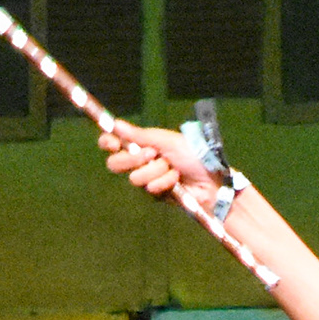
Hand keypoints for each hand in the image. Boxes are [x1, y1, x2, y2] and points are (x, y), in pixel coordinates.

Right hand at [97, 115, 218, 213]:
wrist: (211, 180)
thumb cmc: (193, 155)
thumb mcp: (167, 141)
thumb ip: (140, 135)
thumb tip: (116, 124)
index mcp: (142, 145)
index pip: (113, 143)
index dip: (108, 143)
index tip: (113, 143)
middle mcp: (140, 162)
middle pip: (115, 164)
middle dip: (132, 159)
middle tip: (152, 155)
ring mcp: (146, 179)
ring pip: (134, 178)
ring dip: (157, 171)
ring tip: (173, 169)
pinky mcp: (154, 195)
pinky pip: (149, 189)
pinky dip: (165, 182)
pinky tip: (177, 181)